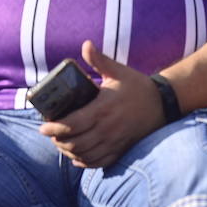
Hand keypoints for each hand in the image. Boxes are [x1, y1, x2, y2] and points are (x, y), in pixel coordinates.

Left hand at [38, 40, 164, 168]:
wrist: (163, 103)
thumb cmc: (137, 86)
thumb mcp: (119, 71)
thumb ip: (99, 60)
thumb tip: (86, 44)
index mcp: (103, 108)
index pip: (71, 124)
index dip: (53, 128)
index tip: (43, 127)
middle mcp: (107, 128)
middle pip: (74, 142)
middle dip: (57, 141)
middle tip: (50, 134)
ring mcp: (114, 141)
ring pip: (83, 154)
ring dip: (68, 151)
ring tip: (61, 143)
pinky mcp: (121, 149)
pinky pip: (97, 162)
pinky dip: (83, 161)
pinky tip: (77, 155)